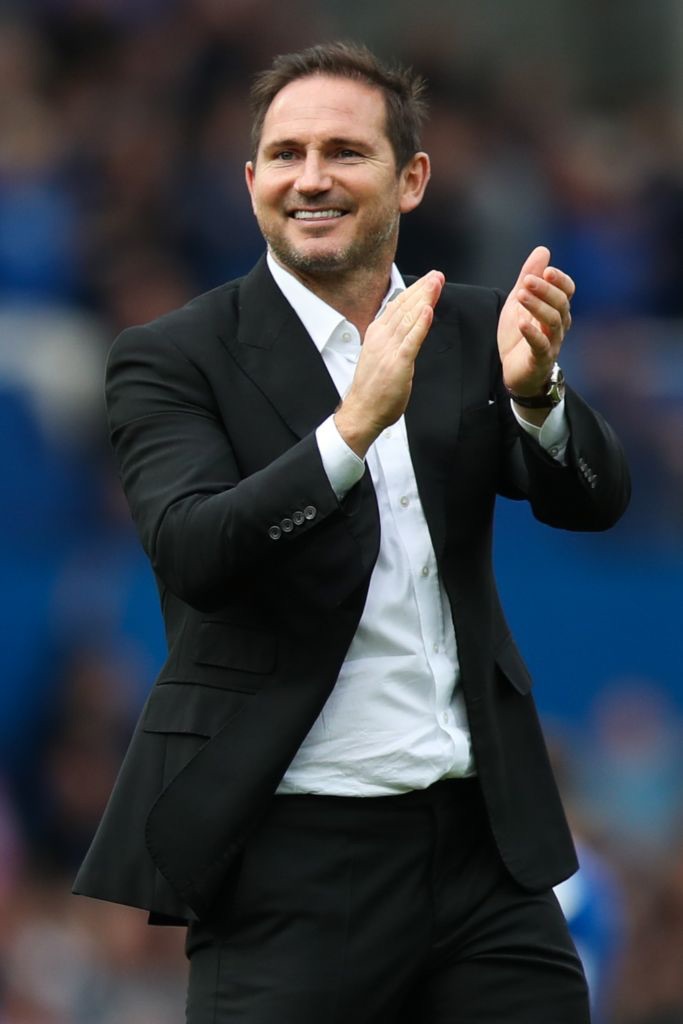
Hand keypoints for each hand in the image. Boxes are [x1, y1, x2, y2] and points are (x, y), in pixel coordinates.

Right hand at [335, 270, 443, 456]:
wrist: (362, 411)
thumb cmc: (372, 388)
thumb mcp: (379, 355)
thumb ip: (391, 339)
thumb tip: (403, 326)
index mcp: (377, 334)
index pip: (396, 305)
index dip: (413, 291)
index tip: (428, 280)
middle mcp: (381, 337)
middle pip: (404, 307)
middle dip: (422, 289)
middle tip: (437, 276)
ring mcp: (388, 349)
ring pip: (409, 318)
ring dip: (424, 299)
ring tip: (436, 284)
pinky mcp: (397, 364)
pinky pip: (411, 341)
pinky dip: (420, 324)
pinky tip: (428, 311)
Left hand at [498, 246, 574, 395]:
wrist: (514, 370)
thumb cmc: (520, 335)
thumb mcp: (519, 301)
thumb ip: (529, 277)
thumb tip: (543, 250)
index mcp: (557, 309)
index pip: (567, 290)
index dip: (560, 280)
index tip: (547, 270)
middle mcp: (559, 325)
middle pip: (561, 304)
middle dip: (545, 290)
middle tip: (526, 281)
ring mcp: (552, 343)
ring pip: (553, 322)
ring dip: (537, 307)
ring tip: (521, 296)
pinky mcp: (540, 359)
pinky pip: (541, 346)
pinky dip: (533, 333)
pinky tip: (522, 323)